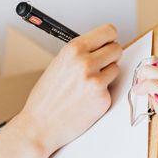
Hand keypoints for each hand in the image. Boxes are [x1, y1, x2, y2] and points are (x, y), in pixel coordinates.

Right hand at [13, 24, 123, 157]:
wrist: (40, 125)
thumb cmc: (46, 97)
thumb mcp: (57, 64)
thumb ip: (79, 53)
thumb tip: (99, 46)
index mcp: (73, 50)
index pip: (107, 32)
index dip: (109, 38)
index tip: (108, 42)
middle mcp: (85, 63)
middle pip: (117, 49)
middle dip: (110, 56)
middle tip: (100, 64)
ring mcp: (96, 82)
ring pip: (116, 69)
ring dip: (106, 75)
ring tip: (88, 84)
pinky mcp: (103, 99)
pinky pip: (111, 88)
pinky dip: (102, 93)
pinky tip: (86, 99)